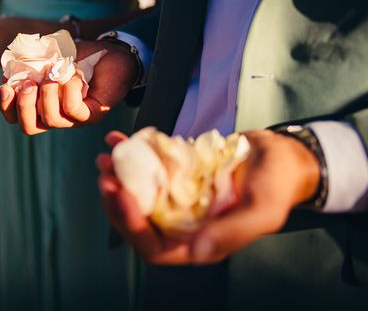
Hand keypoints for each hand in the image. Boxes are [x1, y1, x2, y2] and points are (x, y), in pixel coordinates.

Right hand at [0, 39, 138, 134]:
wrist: (113, 52)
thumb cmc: (80, 56)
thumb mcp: (48, 56)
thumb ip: (28, 65)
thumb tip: (7, 75)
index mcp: (40, 105)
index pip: (16, 117)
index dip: (6, 106)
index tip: (4, 87)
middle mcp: (56, 116)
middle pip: (30, 128)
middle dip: (23, 106)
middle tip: (28, 84)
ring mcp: (75, 119)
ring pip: (51, 120)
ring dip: (47, 95)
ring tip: (53, 74)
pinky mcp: (93, 114)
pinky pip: (73, 110)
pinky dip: (70, 90)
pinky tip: (74, 76)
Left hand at [97, 129, 320, 264]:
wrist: (282, 154)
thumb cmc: (278, 184)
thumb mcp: (263, 209)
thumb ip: (232, 232)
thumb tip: (197, 249)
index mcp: (203, 242)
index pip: (155, 248)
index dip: (132, 226)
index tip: (120, 194)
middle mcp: (185, 224)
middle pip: (139, 221)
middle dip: (117, 199)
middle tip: (105, 173)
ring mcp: (179, 199)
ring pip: (138, 194)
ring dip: (119, 176)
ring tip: (107, 156)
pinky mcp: (176, 176)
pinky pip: (148, 169)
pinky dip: (132, 154)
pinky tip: (120, 139)